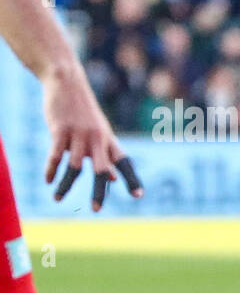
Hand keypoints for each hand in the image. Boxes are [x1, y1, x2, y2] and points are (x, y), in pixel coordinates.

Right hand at [42, 64, 143, 210]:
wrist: (67, 82)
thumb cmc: (84, 112)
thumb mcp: (100, 133)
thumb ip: (106, 155)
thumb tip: (113, 179)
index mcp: (108, 141)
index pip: (124, 163)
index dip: (132, 179)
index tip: (138, 195)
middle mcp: (97, 140)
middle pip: (102, 171)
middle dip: (100, 191)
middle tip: (97, 210)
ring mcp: (79, 136)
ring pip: (75, 167)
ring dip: (66, 185)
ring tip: (58, 199)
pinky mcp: (60, 131)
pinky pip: (56, 155)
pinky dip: (52, 169)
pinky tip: (48, 180)